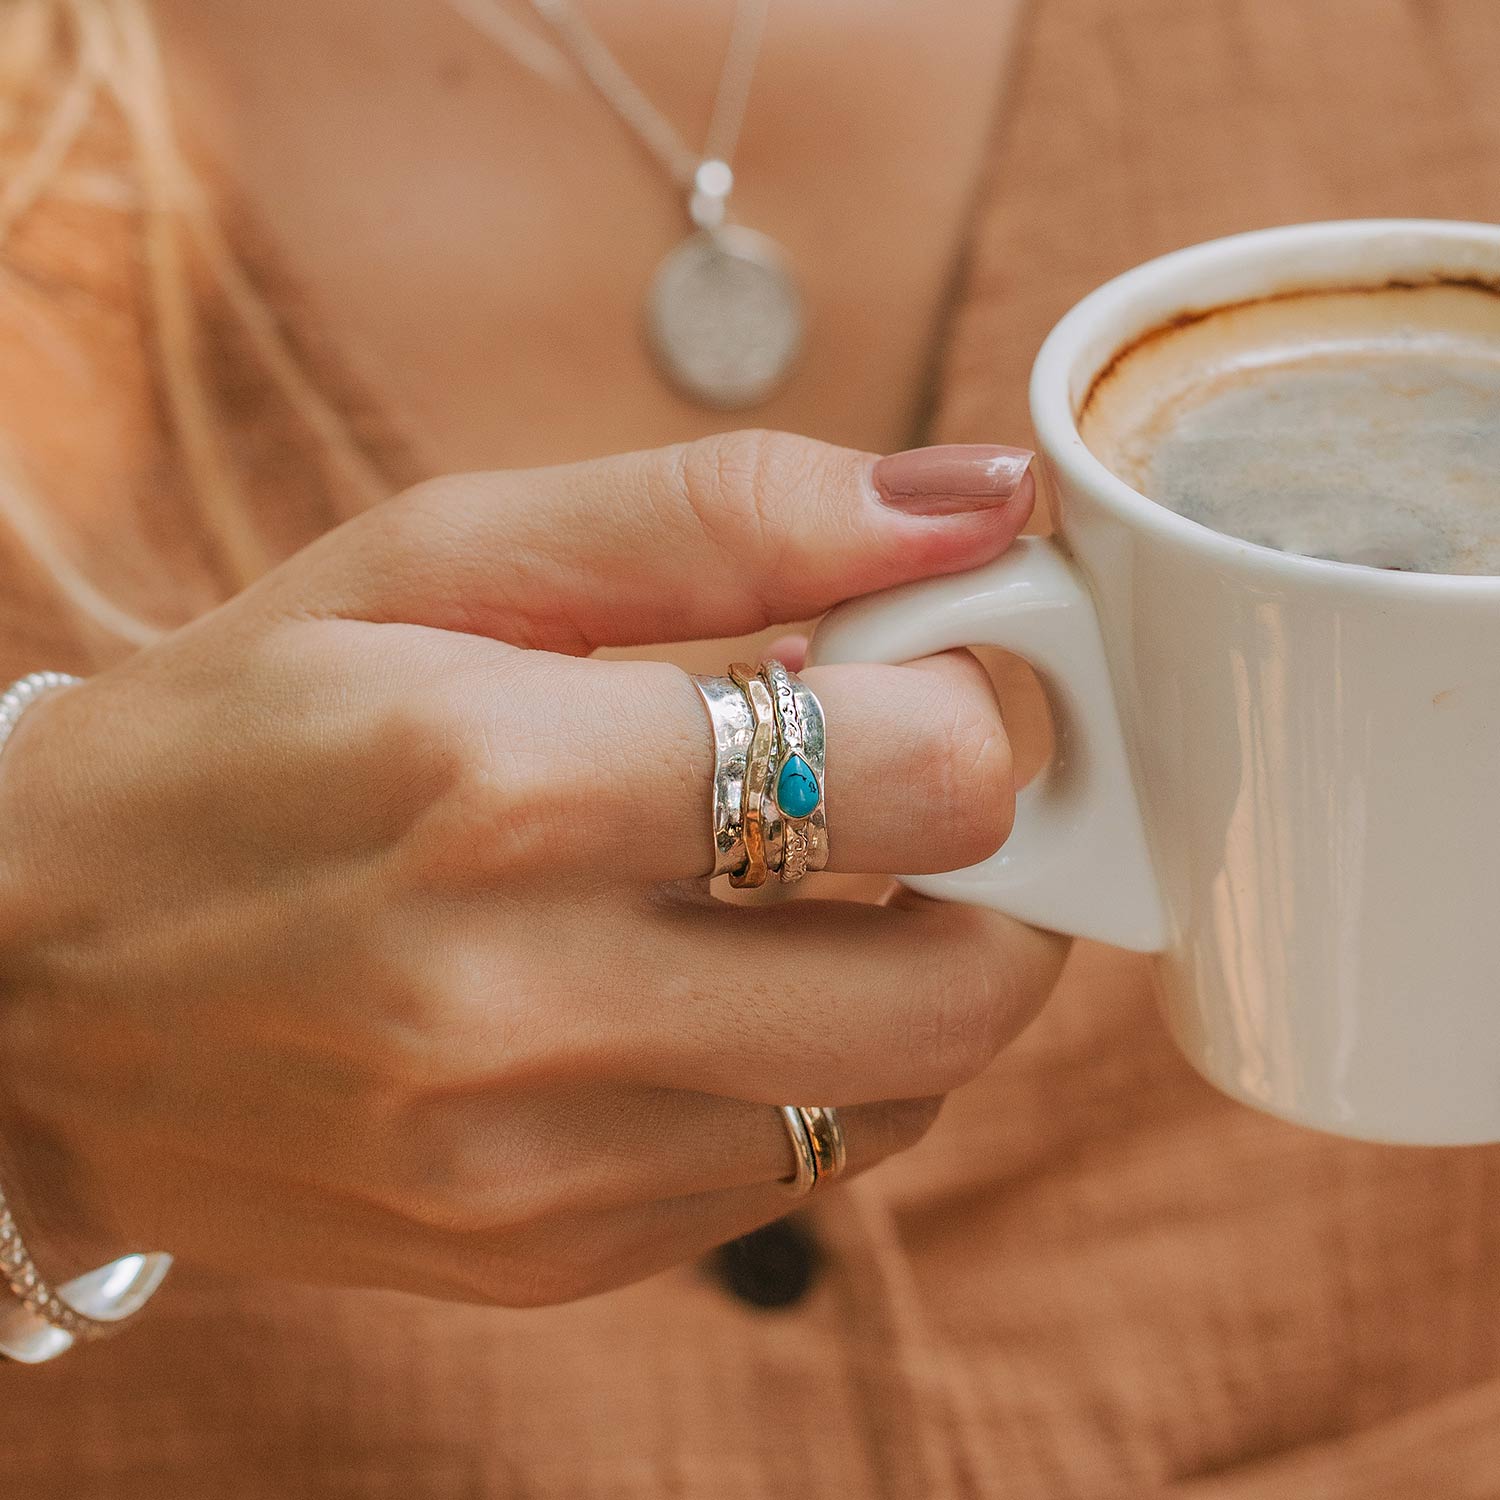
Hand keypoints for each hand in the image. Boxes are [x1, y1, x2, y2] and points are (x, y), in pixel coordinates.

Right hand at [0, 431, 1065, 1306]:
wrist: (25, 995)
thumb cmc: (236, 740)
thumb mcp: (438, 566)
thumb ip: (721, 518)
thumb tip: (974, 504)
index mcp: (490, 785)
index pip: (915, 776)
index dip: (980, 709)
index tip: (937, 674)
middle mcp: (519, 1011)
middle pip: (959, 985)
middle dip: (999, 873)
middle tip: (917, 792)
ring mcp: (537, 1173)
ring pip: (902, 1093)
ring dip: (908, 967)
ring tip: (789, 880)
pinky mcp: (545, 1260)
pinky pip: (796, 1170)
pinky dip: (810, 1063)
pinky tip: (703, 984)